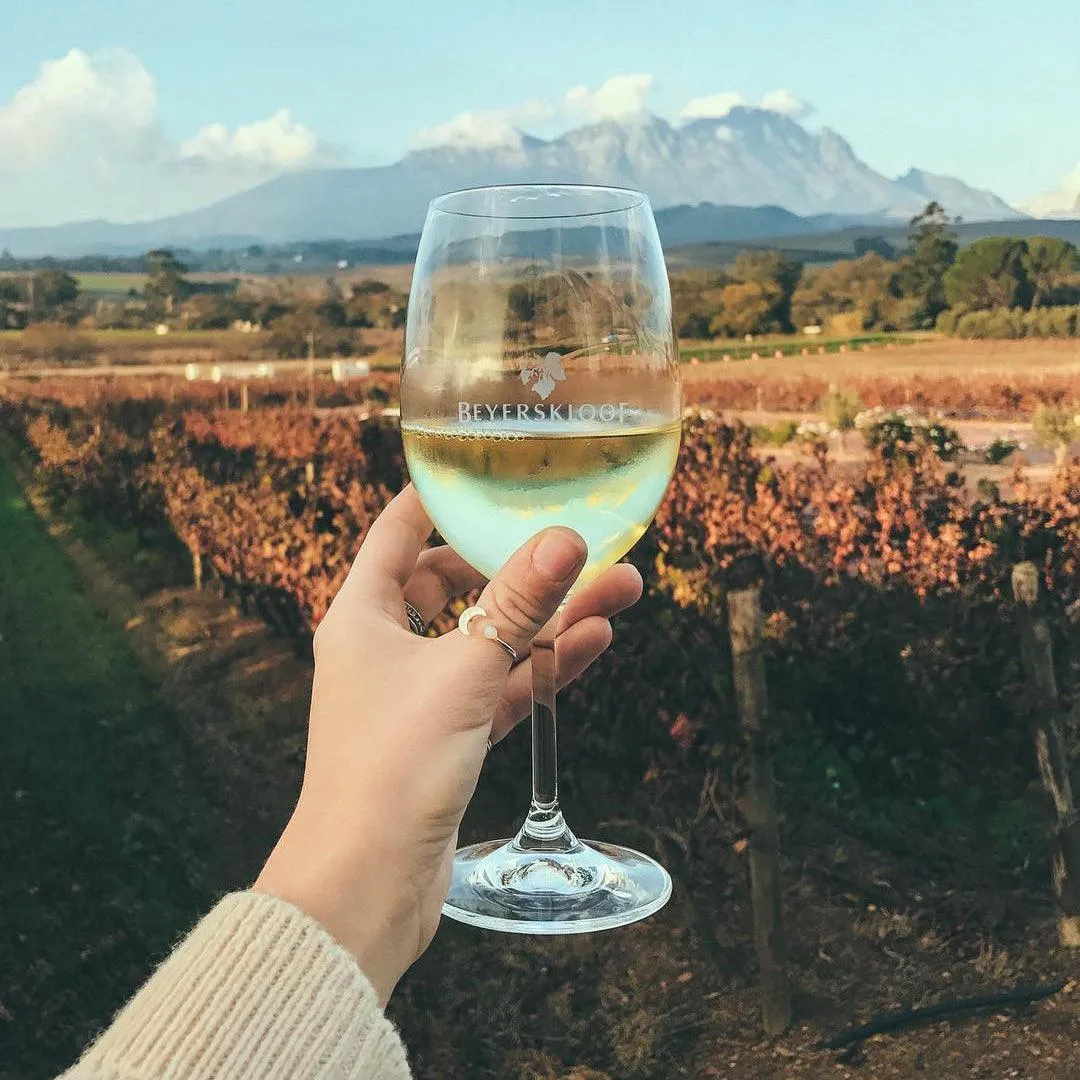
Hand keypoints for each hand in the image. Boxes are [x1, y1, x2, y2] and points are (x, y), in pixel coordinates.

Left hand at [253, 485, 641, 1002]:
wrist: (367, 885)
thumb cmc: (391, 767)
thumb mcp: (462, 670)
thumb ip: (517, 603)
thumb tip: (566, 537)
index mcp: (360, 616)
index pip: (396, 532)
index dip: (438, 497)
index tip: (485, 469)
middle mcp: (383, 649)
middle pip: (453, 585)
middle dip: (517, 564)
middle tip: (575, 539)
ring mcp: (417, 697)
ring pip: (490, 640)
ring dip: (547, 618)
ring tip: (620, 586)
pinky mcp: (447, 740)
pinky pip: (500, 688)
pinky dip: (540, 667)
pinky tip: (593, 641)